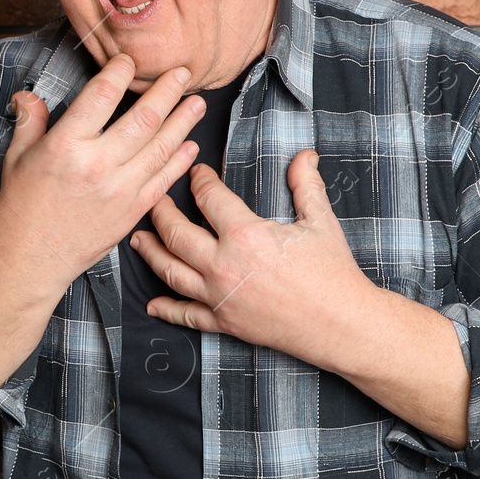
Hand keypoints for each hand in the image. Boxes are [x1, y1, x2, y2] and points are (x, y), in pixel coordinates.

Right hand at [0, 51, 205, 297]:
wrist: (32, 258)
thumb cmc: (21, 206)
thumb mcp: (17, 157)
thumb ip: (31, 121)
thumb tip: (29, 93)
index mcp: (65, 145)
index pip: (101, 96)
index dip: (119, 72)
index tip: (128, 62)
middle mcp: (97, 164)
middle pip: (143, 118)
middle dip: (167, 91)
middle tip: (182, 72)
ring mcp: (119, 189)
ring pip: (161, 147)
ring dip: (183, 122)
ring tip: (197, 102)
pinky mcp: (132, 210)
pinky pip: (163, 179)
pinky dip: (180, 161)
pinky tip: (190, 145)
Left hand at [127, 147, 381, 371]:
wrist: (342, 324)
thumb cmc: (333, 272)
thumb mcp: (320, 220)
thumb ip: (306, 184)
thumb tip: (304, 154)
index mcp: (245, 234)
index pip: (209, 198)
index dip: (199, 180)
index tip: (195, 173)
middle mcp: (223, 265)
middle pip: (176, 232)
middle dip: (159, 211)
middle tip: (152, 198)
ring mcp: (219, 296)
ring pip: (170, 271)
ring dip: (150, 253)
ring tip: (137, 240)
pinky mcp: (224, 322)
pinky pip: (187, 315)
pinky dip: (166, 309)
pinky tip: (151, 304)